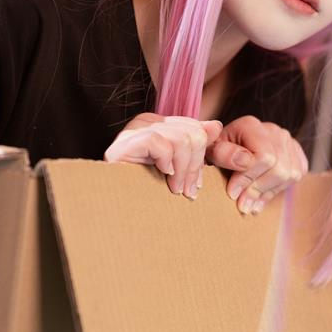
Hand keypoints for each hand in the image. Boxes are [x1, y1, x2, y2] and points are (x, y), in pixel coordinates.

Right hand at [104, 113, 223, 199]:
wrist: (116, 208)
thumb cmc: (145, 189)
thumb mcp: (178, 167)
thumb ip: (196, 146)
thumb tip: (216, 125)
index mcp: (158, 124)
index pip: (195, 127)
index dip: (202, 157)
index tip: (195, 182)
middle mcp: (145, 122)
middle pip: (193, 132)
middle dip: (195, 165)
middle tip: (188, 189)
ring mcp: (133, 131)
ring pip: (181, 139)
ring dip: (183, 170)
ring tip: (175, 188)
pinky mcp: (125, 143)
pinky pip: (160, 144)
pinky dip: (165, 162)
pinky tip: (161, 174)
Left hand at [204, 115, 308, 214]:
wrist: (230, 146)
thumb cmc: (219, 151)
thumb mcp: (211, 151)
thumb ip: (222, 154)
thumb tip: (244, 162)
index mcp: (251, 126)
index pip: (262, 157)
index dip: (247, 179)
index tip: (232, 193)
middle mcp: (273, 130)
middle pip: (279, 168)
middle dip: (258, 189)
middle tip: (242, 205)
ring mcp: (287, 141)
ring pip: (290, 174)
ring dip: (268, 193)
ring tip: (251, 205)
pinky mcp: (296, 152)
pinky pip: (297, 175)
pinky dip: (279, 189)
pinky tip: (262, 196)